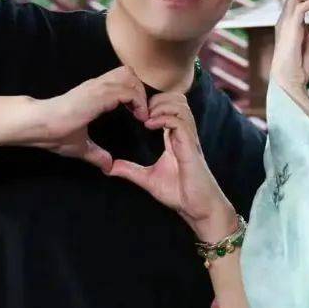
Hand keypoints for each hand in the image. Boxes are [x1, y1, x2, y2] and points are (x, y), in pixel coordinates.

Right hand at [22, 66, 147, 172]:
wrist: (38, 125)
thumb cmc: (54, 132)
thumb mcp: (82, 146)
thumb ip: (97, 154)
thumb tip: (108, 167)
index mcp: (94, 93)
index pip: (122, 79)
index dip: (135, 94)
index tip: (139, 115)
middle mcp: (97, 85)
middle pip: (129, 73)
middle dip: (140, 90)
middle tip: (142, 112)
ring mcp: (97, 87)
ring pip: (129, 77)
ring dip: (140, 94)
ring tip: (140, 114)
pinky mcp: (97, 94)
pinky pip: (127, 90)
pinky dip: (137, 101)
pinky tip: (138, 117)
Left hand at [106, 92, 236, 240]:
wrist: (198, 208)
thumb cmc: (179, 194)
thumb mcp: (148, 179)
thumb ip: (131, 171)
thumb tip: (110, 168)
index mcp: (175, 138)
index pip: (170, 108)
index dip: (154, 103)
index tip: (135, 112)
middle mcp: (184, 135)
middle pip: (178, 100)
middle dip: (158, 98)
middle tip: (140, 111)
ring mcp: (189, 139)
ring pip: (181, 106)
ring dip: (161, 105)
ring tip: (145, 116)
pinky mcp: (191, 147)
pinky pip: (180, 122)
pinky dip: (164, 118)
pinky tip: (150, 125)